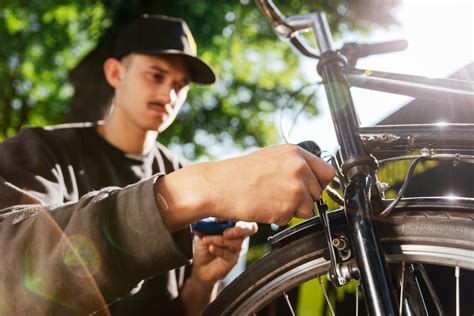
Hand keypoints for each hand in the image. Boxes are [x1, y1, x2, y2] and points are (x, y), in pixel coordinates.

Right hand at [156, 144, 335, 230]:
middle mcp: (300, 168)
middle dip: (304, 198)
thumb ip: (295, 165)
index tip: (310, 188)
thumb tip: (313, 178)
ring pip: (309, 208)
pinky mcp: (289, 207)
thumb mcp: (271, 157)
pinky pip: (293, 218)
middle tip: (279, 194)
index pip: (327, 172)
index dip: (318, 183)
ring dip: (293, 209)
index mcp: (296, 153)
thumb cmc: (240, 173)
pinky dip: (281, 217)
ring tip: (270, 199)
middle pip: (319, 192)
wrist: (219, 186)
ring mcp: (296, 188)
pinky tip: (265, 206)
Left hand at [191, 221, 257, 284]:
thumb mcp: (204, 230)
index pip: (243, 216)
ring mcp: (237, 247)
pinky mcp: (233, 259)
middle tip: (225, 232)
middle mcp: (239, 235)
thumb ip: (208, 223)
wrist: (199, 264)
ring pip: (236, 242)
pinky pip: (229, 253)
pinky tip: (210, 248)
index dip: (235, 215)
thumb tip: (208, 215)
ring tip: (205, 240)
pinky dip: (218, 250)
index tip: (219, 218)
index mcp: (233, 224)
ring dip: (219, 240)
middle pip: (251, 228)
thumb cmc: (204, 244)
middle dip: (240, 229)